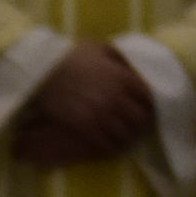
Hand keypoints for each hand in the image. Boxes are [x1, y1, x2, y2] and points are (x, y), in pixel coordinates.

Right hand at [13, 39, 154, 167]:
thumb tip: (134, 62)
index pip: (150, 98)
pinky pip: (105, 145)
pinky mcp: (85, 129)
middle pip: (141, 120)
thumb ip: (120, 57)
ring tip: (127, 138)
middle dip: (142, 123)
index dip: (152, 104)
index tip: (150, 108)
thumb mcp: (100, 49)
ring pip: (125, 135)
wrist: (43, 73)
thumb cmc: (71, 58)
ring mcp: (102, 116)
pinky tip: (110, 146)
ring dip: (128, 138)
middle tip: (140, 126)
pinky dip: (110, 148)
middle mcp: (117, 99)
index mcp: (124, 79)